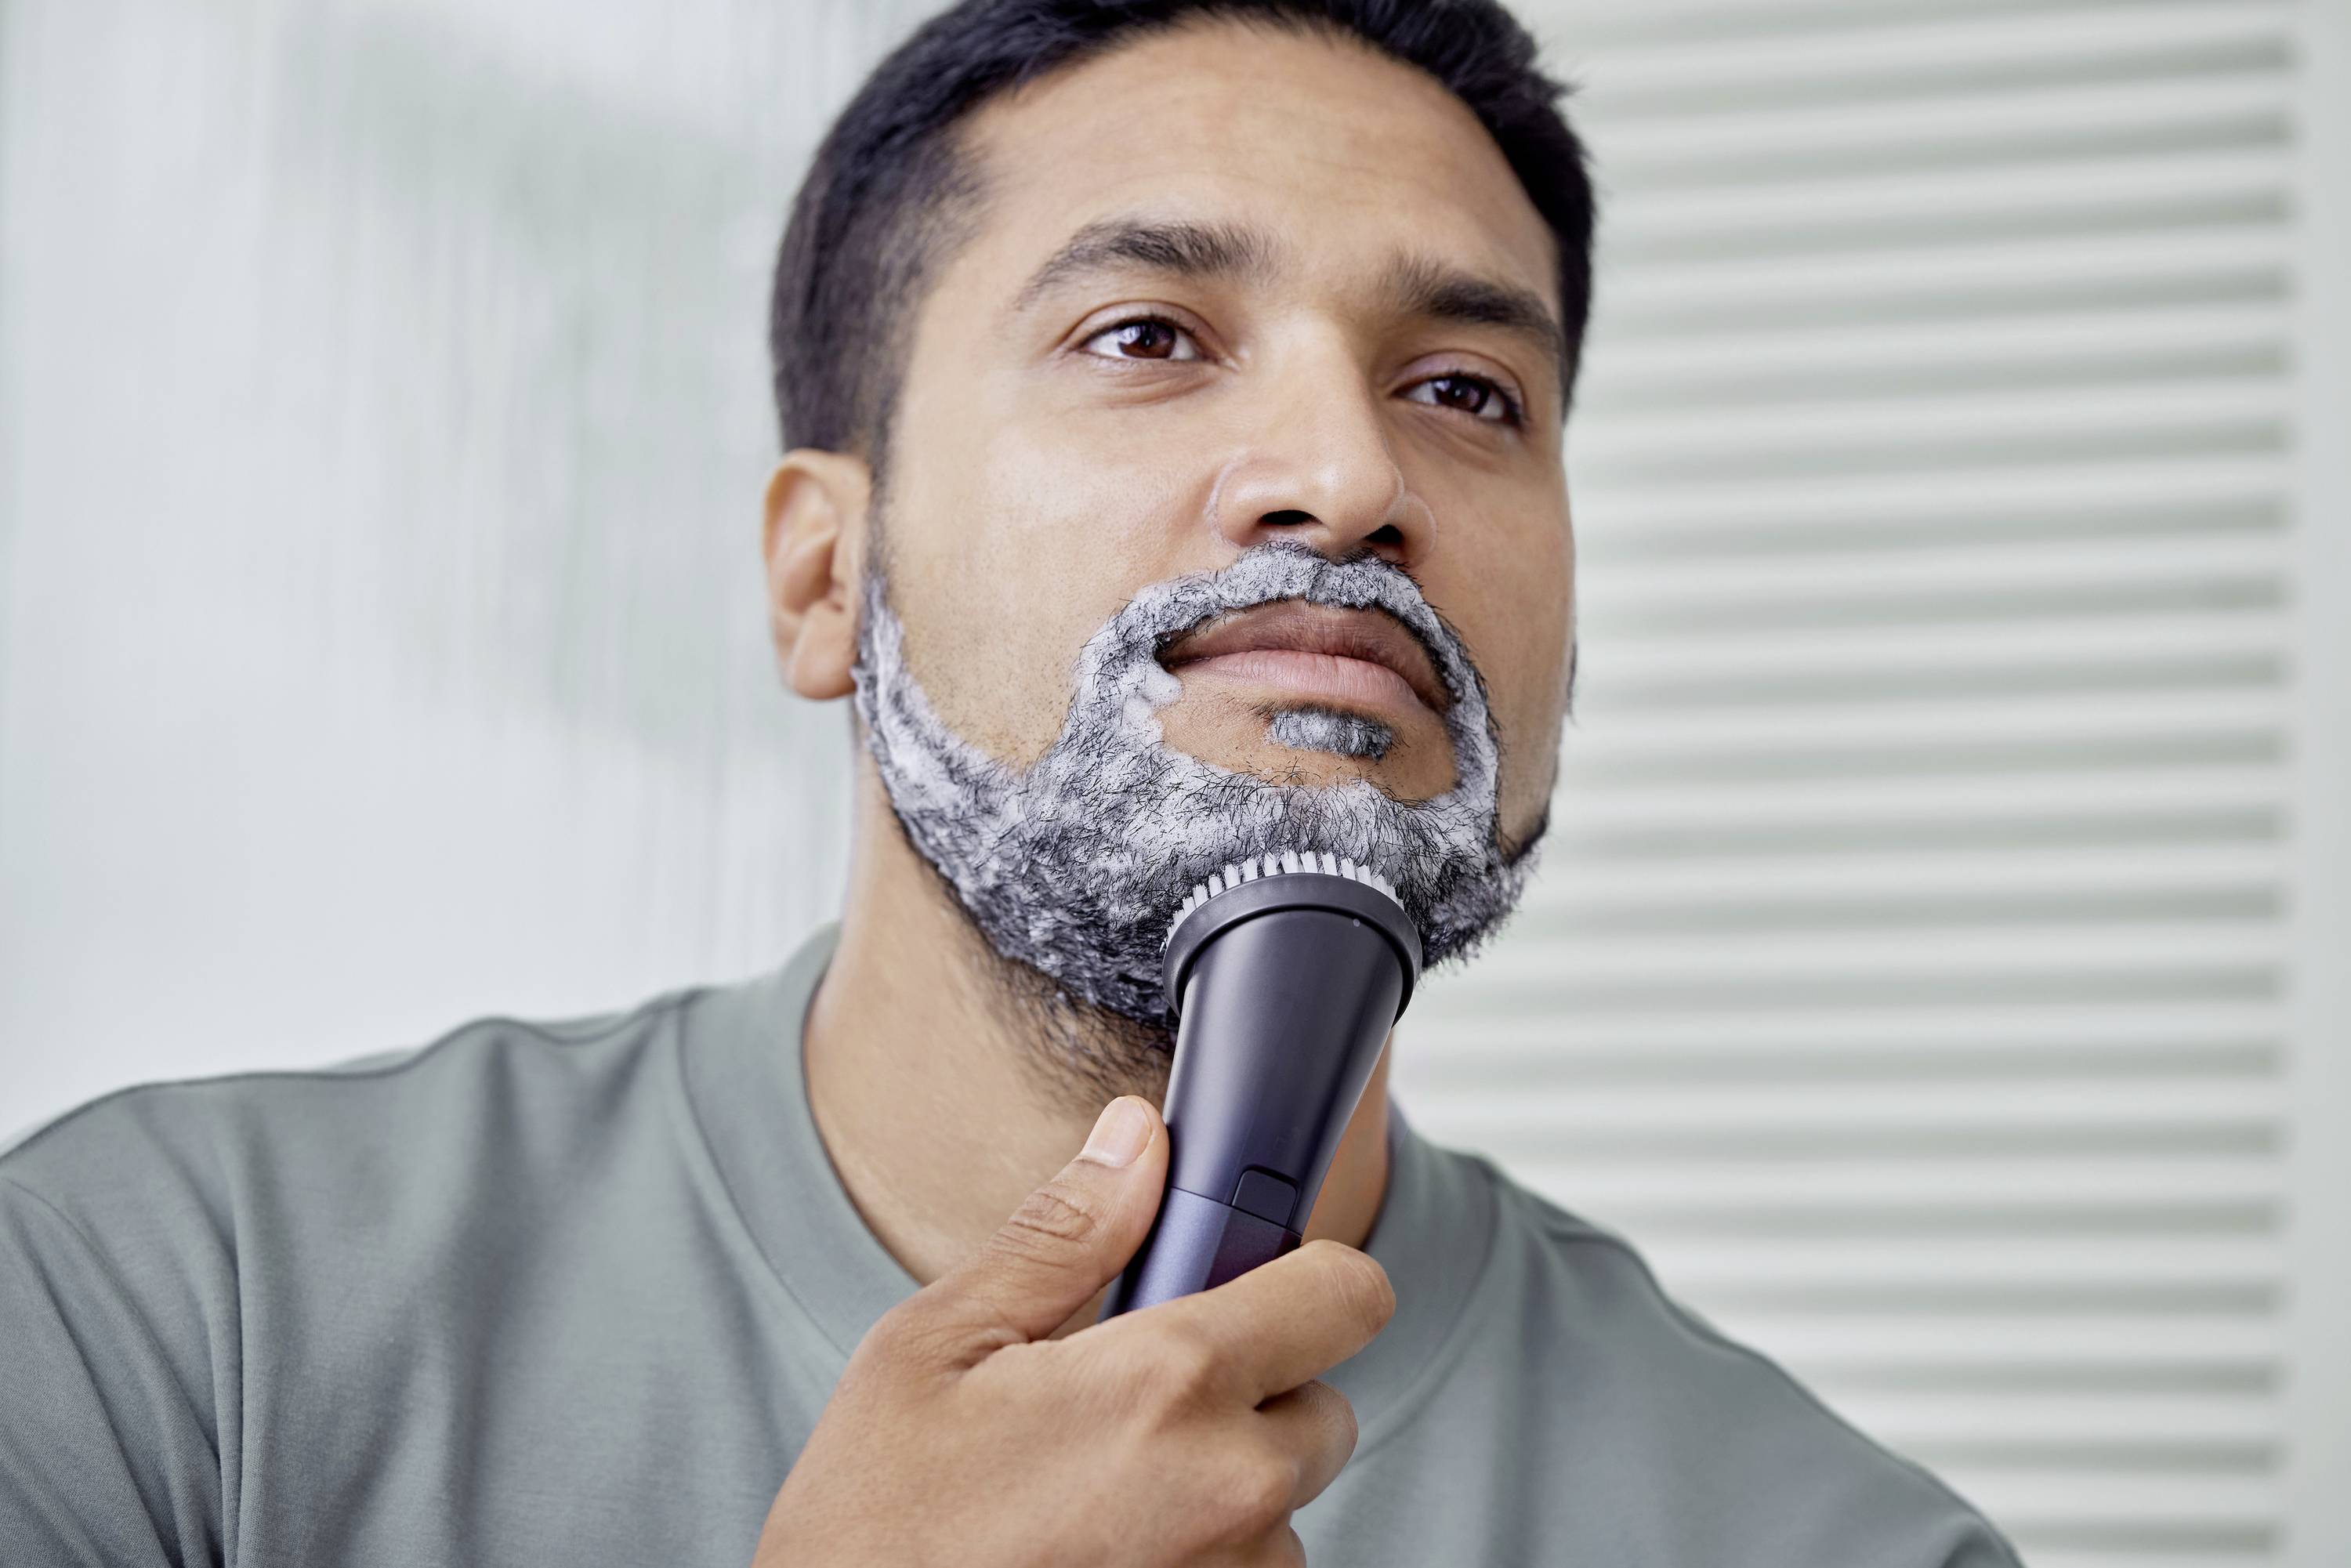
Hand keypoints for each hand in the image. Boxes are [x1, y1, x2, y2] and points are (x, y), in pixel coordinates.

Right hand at [752, 1094, 1394, 1566]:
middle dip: (1248, 1396)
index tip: (1250, 1286)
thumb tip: (1136, 1142)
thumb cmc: (873, 1528)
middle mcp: (1230, 1491)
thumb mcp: (935, 1346)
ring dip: (1219, 1490)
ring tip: (1097, 1495)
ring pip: (1281, 1506)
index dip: (1304, 1278)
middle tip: (1131, 1406)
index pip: (1348, 1293)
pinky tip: (1104, 1551)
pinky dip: (1199, 1559)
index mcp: (1169, 1384)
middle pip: (1322, 1410)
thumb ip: (1062, 1235)